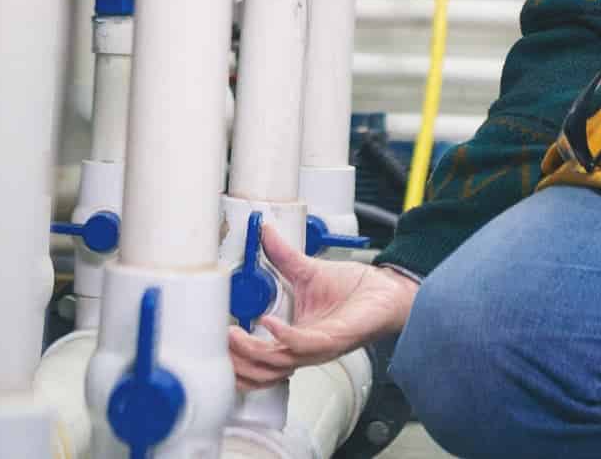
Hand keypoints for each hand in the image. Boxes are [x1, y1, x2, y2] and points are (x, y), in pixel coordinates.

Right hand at [226, 223, 417, 389]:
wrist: (387, 291)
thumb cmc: (354, 289)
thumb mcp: (308, 270)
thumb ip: (281, 255)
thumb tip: (263, 230)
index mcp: (293, 337)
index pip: (257, 358)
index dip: (235, 355)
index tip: (214, 337)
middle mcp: (303, 349)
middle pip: (261, 370)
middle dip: (236, 360)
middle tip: (219, 339)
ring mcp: (318, 348)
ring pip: (277, 364)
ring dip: (252, 352)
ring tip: (234, 334)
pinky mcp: (334, 340)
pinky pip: (304, 346)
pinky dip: (284, 337)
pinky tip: (268, 323)